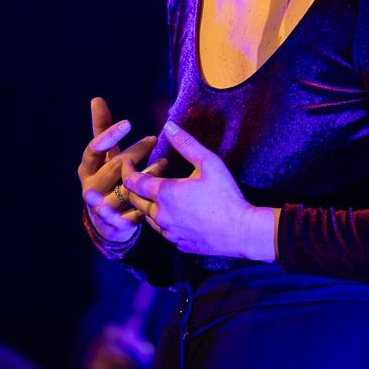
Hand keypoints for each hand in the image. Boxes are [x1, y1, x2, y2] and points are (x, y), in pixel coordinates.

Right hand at [78, 97, 165, 243]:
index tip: (127, 123)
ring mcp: (102, 208)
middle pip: (114, 167)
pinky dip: (150, 199)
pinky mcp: (117, 224)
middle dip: (135, 152)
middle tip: (154, 139)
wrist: (103, 218)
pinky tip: (164, 190)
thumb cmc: (105, 176)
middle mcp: (91, 189)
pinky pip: (136, 211)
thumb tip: (96, 99)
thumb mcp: (103, 155)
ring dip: (148, 175)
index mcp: (85, 170)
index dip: (109, 136)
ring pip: (127, 189)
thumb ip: (102, 129)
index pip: (93, 150)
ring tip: (164, 163)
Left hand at [122, 121, 275, 259]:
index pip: (132, 181)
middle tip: (144, 173)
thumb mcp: (209, 163)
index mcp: (165, 193)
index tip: (128, 161)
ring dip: (147, 203)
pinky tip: (174, 210)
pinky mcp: (177, 243)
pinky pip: (161, 229)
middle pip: (134, 200)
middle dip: (134, 186)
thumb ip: (186, 144)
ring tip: (159, 191)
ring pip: (146, 216)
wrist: (241, 231)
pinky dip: (160, 217)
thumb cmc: (226, 194)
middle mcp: (161, 215)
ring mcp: (168, 232)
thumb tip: (168, 126)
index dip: (127, 169)